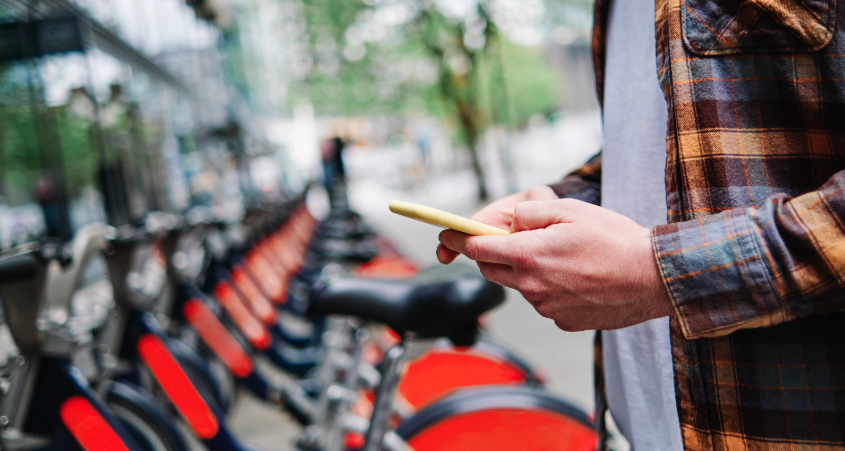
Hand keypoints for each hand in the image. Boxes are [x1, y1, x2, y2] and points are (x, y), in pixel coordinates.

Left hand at [437, 198, 673, 330]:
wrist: (654, 277)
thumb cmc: (615, 239)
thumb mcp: (570, 210)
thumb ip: (530, 214)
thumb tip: (509, 224)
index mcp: (528, 255)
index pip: (476, 249)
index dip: (459, 240)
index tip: (447, 235)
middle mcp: (531, 285)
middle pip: (491, 270)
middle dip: (493, 254)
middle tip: (514, 240)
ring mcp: (546, 307)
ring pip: (518, 286)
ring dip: (525, 271)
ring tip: (561, 257)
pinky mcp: (562, 321)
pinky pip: (543, 302)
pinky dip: (549, 289)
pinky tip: (576, 278)